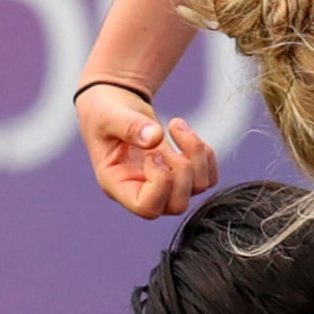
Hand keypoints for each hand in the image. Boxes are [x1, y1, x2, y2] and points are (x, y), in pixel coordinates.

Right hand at [79, 83, 219, 218]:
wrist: (114, 106)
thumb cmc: (104, 113)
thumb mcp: (109, 115)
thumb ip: (129, 125)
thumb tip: (156, 137)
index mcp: (118, 185)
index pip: (147, 207)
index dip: (160, 183)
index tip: (153, 155)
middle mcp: (142, 190)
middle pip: (177, 205)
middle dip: (182, 170)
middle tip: (165, 142)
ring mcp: (164, 184)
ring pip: (198, 187)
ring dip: (196, 155)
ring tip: (176, 125)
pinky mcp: (180, 172)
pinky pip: (208, 175)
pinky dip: (205, 154)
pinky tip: (184, 133)